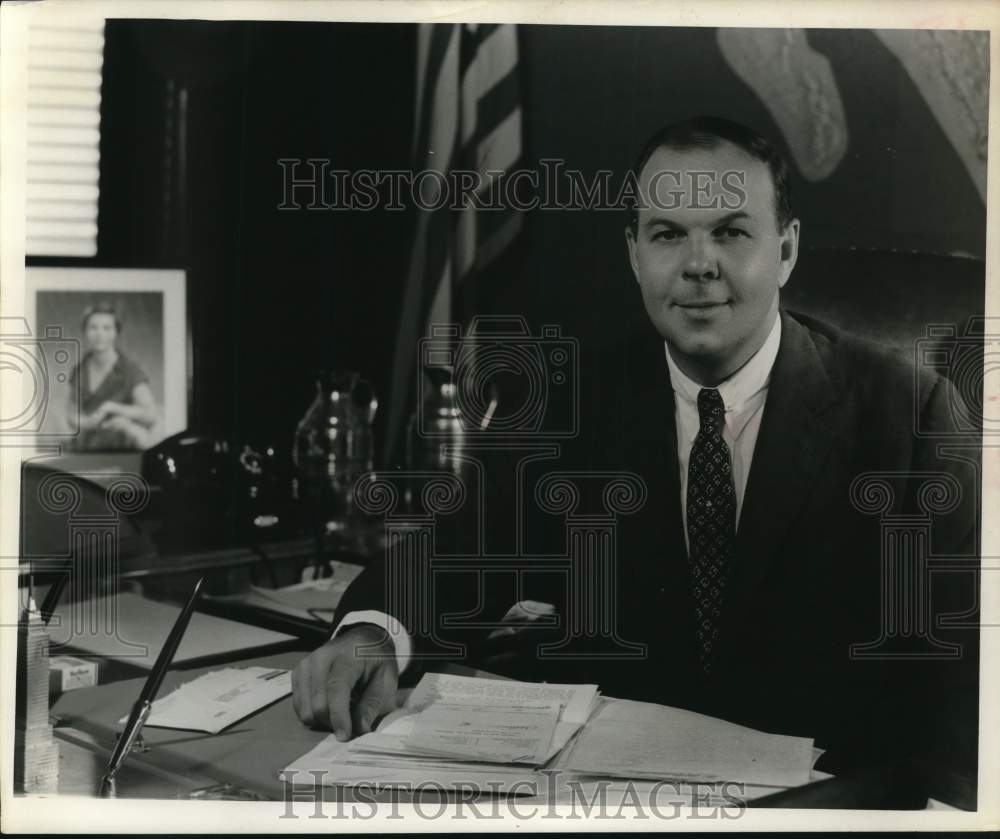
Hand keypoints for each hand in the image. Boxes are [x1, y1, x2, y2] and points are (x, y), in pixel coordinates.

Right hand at [291, 624, 398, 739]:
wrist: (362, 640)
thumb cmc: (376, 661)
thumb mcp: (386, 679)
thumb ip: (373, 703)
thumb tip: (359, 729)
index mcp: (346, 657)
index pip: (336, 689)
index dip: (339, 716)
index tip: (344, 736)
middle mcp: (320, 658)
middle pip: (317, 704)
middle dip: (333, 722)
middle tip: (351, 721)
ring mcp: (306, 665)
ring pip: (306, 709)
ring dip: (323, 719)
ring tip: (341, 709)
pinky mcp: (298, 673)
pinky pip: (299, 706)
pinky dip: (313, 713)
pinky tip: (329, 704)